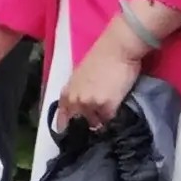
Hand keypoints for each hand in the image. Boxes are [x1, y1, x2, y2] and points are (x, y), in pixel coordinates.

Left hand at [50, 12, 150, 136]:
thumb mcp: (81, 74)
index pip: (62, 114)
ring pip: (94, 123)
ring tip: (106, 120)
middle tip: (91, 129)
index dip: (64, 124)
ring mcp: (90, 104)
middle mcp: (76, 99)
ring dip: (99, 123)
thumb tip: (80, 104)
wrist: (118, 48)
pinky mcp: (106, 106)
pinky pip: (108, 120)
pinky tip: (115, 115)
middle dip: (84, 126)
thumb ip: (78, 90)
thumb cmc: (102, 56)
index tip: (66, 132)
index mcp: (68, 91)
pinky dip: (112, 119)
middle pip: (77, 123)